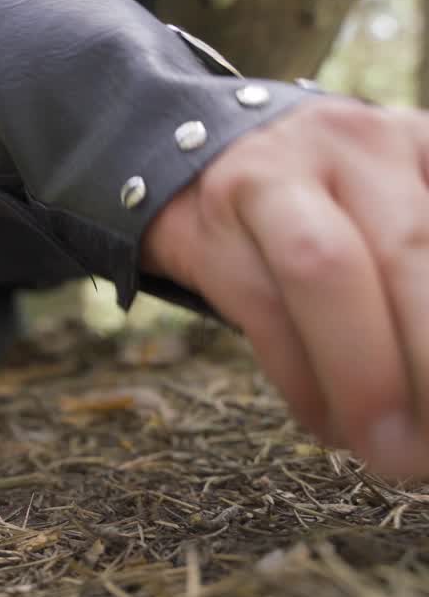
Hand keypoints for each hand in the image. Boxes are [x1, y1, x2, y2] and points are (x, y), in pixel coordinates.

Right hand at [142, 95, 428, 477]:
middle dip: (427, 359)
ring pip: (324, 271)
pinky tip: (330, 426)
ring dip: (363, 377)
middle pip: (409, 250)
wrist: (192, 162)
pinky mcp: (208, 226)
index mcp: (421, 142)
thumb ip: (420, 270)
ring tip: (390, 453)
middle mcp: (355, 145)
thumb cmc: (326, 210)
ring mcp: (271, 177)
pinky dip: (303, 383)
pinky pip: (261, 309)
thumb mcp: (400, 210)